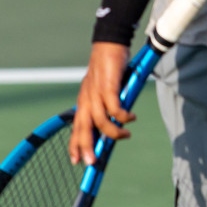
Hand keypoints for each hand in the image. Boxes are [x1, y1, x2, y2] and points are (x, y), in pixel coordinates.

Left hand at [69, 42, 133, 165]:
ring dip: (113, 132)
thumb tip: (116, 122)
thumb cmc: (109, 67)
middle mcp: (86, 99)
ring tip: (126, 134)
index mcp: (84, 101)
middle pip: (83, 128)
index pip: (76, 127)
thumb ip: (107, 105)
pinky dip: (123, 117)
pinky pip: (114, 109)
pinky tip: (131, 117)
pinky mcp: (108, 86)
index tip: (76, 161)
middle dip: (86, 147)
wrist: (109, 43)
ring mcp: (95, 93)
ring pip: (100, 121)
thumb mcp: (105, 89)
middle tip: (93, 162)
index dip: (75, 144)